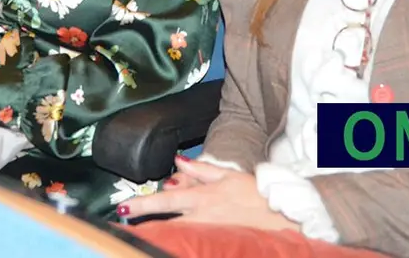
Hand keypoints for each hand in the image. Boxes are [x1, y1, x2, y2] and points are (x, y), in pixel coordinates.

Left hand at [121, 158, 300, 232]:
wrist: (286, 213)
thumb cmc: (258, 194)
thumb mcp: (228, 175)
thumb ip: (201, 169)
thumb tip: (178, 162)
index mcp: (203, 197)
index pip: (166, 200)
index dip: (144, 204)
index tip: (124, 208)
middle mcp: (203, 217)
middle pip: (166, 224)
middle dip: (144, 227)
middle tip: (123, 227)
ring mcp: (211, 234)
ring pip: (179, 237)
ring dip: (160, 237)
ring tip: (140, 240)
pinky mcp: (221, 245)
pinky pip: (196, 245)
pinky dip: (182, 245)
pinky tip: (172, 247)